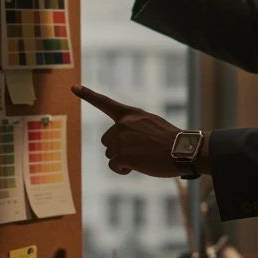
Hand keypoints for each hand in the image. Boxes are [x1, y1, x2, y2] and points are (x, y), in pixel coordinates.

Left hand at [75, 85, 197, 177]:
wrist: (184, 150)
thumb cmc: (172, 141)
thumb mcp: (153, 124)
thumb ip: (135, 128)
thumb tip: (123, 146)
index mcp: (132, 114)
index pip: (106, 103)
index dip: (88, 95)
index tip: (73, 87)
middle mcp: (124, 123)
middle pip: (107, 141)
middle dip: (118, 149)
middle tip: (139, 152)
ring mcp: (122, 138)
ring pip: (110, 154)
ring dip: (123, 160)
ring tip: (143, 158)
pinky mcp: (122, 153)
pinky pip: (113, 166)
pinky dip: (123, 170)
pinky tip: (137, 167)